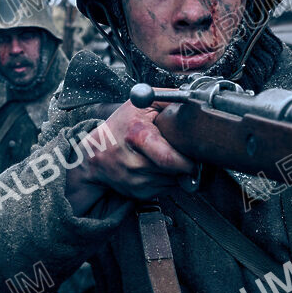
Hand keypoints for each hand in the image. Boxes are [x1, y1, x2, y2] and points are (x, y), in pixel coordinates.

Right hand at [66, 96, 195, 214]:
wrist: (95, 155)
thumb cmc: (120, 127)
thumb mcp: (139, 105)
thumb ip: (167, 99)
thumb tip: (193, 101)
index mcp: (138, 137)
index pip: (171, 159)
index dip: (188, 160)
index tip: (196, 154)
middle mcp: (136, 163)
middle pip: (176, 171)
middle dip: (187, 164)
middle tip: (189, 156)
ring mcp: (137, 181)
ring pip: (174, 181)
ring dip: (177, 172)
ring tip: (167, 157)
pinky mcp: (140, 193)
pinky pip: (167, 188)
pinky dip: (168, 179)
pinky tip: (157, 167)